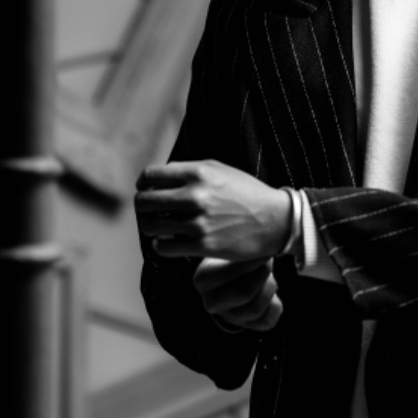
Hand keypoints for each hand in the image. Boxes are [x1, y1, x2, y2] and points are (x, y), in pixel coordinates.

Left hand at [135, 159, 291, 261]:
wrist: (274, 219)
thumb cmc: (245, 193)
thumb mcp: (219, 170)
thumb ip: (188, 171)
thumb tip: (157, 179)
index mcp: (198, 172)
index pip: (150, 176)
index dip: (143, 184)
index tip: (147, 190)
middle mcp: (195, 195)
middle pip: (144, 202)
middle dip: (144, 207)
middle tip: (153, 212)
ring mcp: (197, 222)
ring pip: (150, 226)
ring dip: (153, 227)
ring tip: (163, 227)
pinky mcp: (202, 245)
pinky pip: (162, 247)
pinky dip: (163, 244)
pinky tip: (173, 241)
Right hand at [193, 257, 282, 331]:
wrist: (235, 269)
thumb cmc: (234, 255)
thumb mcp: (230, 248)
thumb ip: (241, 248)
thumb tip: (261, 246)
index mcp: (203, 280)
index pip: (228, 274)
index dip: (252, 261)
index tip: (263, 251)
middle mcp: (212, 303)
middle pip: (244, 292)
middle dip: (262, 274)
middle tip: (268, 261)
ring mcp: (230, 317)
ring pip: (255, 309)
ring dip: (269, 288)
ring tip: (269, 276)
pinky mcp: (248, 325)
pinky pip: (267, 322)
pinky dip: (275, 306)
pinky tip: (272, 293)